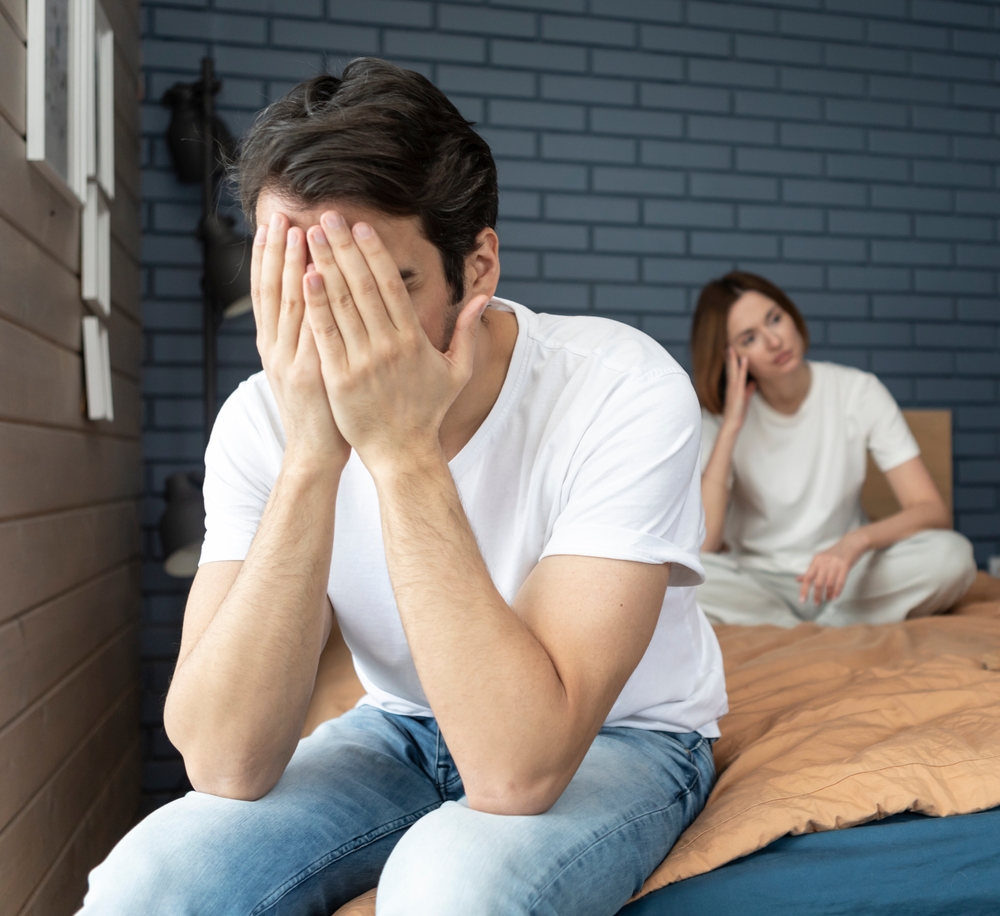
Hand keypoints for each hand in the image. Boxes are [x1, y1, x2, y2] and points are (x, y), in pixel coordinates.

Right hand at [250, 213, 349, 468]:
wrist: (314, 454)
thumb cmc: (319, 411)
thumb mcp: (305, 369)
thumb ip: (306, 337)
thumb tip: (316, 301)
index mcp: (273, 346)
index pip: (266, 292)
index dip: (267, 258)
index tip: (271, 225)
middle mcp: (276, 349)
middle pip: (271, 290)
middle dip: (275, 250)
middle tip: (279, 213)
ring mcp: (290, 361)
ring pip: (287, 304)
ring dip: (289, 265)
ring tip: (294, 230)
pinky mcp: (309, 373)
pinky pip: (309, 330)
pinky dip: (309, 302)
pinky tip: (312, 275)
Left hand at [301, 211, 488, 472]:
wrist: (402, 453)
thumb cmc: (428, 411)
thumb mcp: (457, 371)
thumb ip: (467, 331)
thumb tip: (483, 298)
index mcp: (414, 339)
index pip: (390, 285)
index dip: (374, 251)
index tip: (360, 226)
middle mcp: (388, 346)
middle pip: (362, 285)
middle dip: (343, 247)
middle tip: (327, 215)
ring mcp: (362, 362)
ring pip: (341, 304)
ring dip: (324, 265)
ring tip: (309, 235)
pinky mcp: (339, 379)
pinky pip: (325, 334)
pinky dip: (315, 304)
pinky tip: (305, 277)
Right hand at [721, 347, 755, 431]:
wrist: (733, 422)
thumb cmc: (738, 412)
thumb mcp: (745, 398)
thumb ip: (749, 389)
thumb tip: (753, 382)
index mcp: (732, 387)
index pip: (731, 372)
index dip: (730, 362)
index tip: (729, 352)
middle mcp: (731, 385)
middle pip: (730, 368)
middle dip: (729, 357)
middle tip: (728, 346)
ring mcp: (734, 387)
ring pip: (733, 370)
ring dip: (733, 359)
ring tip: (732, 348)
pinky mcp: (738, 391)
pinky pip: (741, 377)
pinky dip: (742, 367)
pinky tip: (744, 359)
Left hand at [797, 530, 869, 605]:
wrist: (852, 543)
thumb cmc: (835, 553)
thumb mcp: (821, 560)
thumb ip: (811, 571)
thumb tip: (798, 580)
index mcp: (816, 560)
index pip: (808, 577)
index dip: (804, 589)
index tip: (802, 600)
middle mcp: (824, 562)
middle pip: (818, 582)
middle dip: (816, 595)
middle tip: (817, 604)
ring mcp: (835, 564)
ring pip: (829, 583)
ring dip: (827, 594)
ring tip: (827, 600)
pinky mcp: (845, 566)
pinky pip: (840, 581)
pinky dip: (837, 591)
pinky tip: (835, 597)